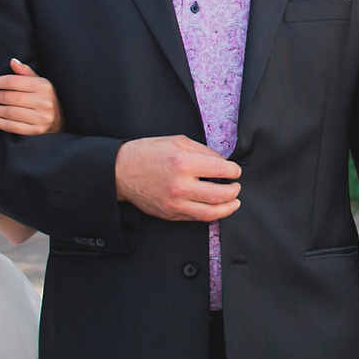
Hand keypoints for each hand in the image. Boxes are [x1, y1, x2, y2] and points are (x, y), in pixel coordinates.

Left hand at [0, 60, 61, 135]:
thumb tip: (12, 61)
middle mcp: (43, 101)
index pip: (13, 82)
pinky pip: (12, 127)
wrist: (62, 120)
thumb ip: (25, 72)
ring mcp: (40, 118)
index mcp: (42, 86)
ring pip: (10, 112)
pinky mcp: (36, 131)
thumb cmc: (46, 98)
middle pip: (10, 97)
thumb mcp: (40, 82)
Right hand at [114, 135, 241, 221]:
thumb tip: (223, 161)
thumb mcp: (177, 141)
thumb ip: (203, 151)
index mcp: (183, 163)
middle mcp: (180, 186)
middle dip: (234, 191)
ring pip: (211, 213)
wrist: (121, 172)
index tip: (235, 171)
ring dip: (228, 208)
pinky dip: (210, 213)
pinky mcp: (170, 214)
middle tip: (236, 187)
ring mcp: (175, 203)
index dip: (234, 171)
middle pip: (220, 195)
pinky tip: (215, 207)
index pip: (221, 170)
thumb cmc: (147, 153)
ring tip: (233, 202)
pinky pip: (196, 218)